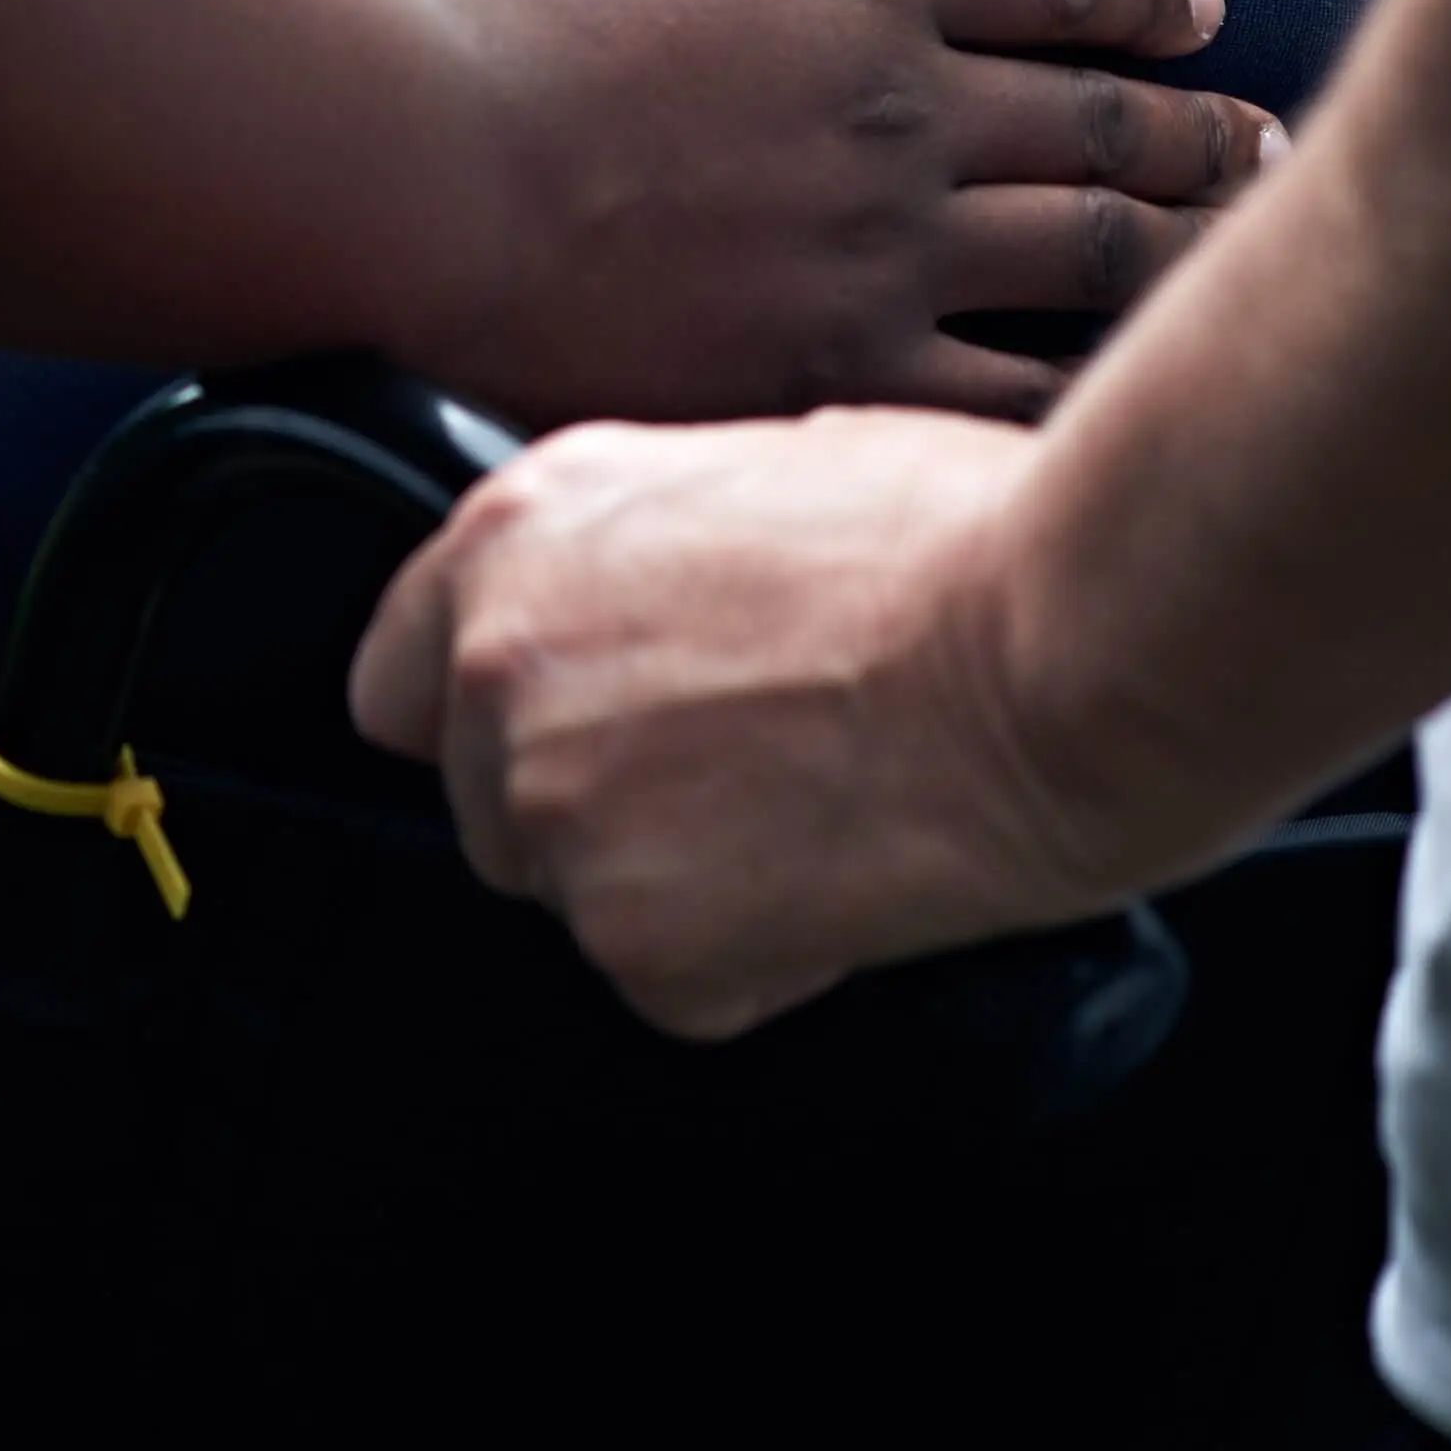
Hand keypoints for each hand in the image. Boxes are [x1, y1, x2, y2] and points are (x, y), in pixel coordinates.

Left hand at [350, 406, 1108, 1037]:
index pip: (396, 672)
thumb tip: (669, 589)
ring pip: (580, 892)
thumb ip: (652, 545)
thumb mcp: (755, 467)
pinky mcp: (639, 946)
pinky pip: (677, 983)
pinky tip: (844, 875)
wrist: (1054, 649)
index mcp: (517, 534)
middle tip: (736, 769)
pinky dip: (755, 957)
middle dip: (592, 800)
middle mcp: (501, 672)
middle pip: (485, 796)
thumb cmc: (954, 537)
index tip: (558, 726)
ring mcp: (559, 816)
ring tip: (814, 807)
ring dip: (675, 877)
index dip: (480, 709)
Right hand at [356, 0, 1275, 428]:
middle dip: (1200, 133)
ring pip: (1089, 257)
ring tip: (1240, 267)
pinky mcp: (831, 371)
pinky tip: (1129, 419)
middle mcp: (899, 104)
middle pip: (1102, 118)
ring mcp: (881, 247)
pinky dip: (1087, 408)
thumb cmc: (456, 6)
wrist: (404, 178)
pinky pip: (1003, 402)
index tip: (1206, 8)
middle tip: (1272, 148)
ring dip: (1181, 255)